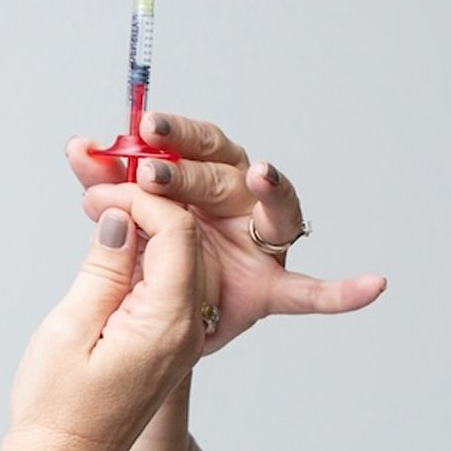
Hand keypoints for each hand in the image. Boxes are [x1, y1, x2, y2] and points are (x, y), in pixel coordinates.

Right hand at [0, 188, 215, 450]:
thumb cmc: (56, 411)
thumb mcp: (71, 328)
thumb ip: (104, 268)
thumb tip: (121, 219)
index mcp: (168, 323)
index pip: (176, 233)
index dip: (141, 199)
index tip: (99, 189)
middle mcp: (186, 330)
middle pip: (186, 242)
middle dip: (147, 205)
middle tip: (98, 186)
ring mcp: (179, 339)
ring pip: (178, 261)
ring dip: (144, 229)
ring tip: (102, 209)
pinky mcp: (164, 346)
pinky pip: (166, 286)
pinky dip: (142, 258)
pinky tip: (112, 246)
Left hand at [65, 112, 386, 354]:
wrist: (142, 325)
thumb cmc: (142, 256)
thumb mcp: (118, 218)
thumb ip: (105, 184)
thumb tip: (77, 146)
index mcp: (203, 175)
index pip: (194, 142)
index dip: (171, 132)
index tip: (143, 125)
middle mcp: (240, 199)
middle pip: (225, 173)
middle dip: (189, 171)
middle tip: (152, 173)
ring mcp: (260, 241)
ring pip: (273, 210)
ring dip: (269, 190)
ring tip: (261, 176)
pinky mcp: (269, 286)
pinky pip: (309, 291)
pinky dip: (341, 291)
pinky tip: (373, 286)